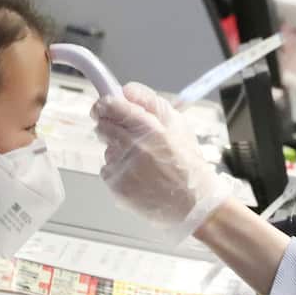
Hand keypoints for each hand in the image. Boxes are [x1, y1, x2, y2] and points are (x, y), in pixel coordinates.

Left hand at [92, 82, 232, 243]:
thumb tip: (125, 90)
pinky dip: (118, 170)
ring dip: (118, 151)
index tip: (105, 106)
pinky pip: (106, 169)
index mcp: (149, 129)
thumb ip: (150, 102)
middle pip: (102, 126)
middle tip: (128, 136)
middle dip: (111, 126)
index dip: (104, 104)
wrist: (193, 204)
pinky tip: (138, 176)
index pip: (111, 106)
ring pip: (106, 148)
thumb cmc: (188, 164)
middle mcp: (133, 147)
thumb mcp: (178, 124)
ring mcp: (123, 168)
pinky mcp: (117, 186)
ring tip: (142, 161)